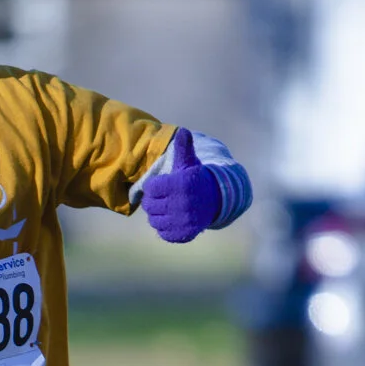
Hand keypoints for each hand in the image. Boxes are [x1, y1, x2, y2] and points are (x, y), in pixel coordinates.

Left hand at [143, 127, 221, 243]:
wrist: (216, 199)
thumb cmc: (195, 178)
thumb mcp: (189, 162)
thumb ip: (183, 147)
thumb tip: (183, 131)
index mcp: (181, 184)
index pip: (150, 189)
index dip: (154, 187)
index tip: (162, 185)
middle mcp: (183, 204)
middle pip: (149, 206)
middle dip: (154, 201)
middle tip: (165, 197)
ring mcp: (184, 221)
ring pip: (154, 221)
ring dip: (158, 215)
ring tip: (170, 207)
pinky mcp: (185, 234)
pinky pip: (163, 233)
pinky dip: (165, 227)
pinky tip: (174, 218)